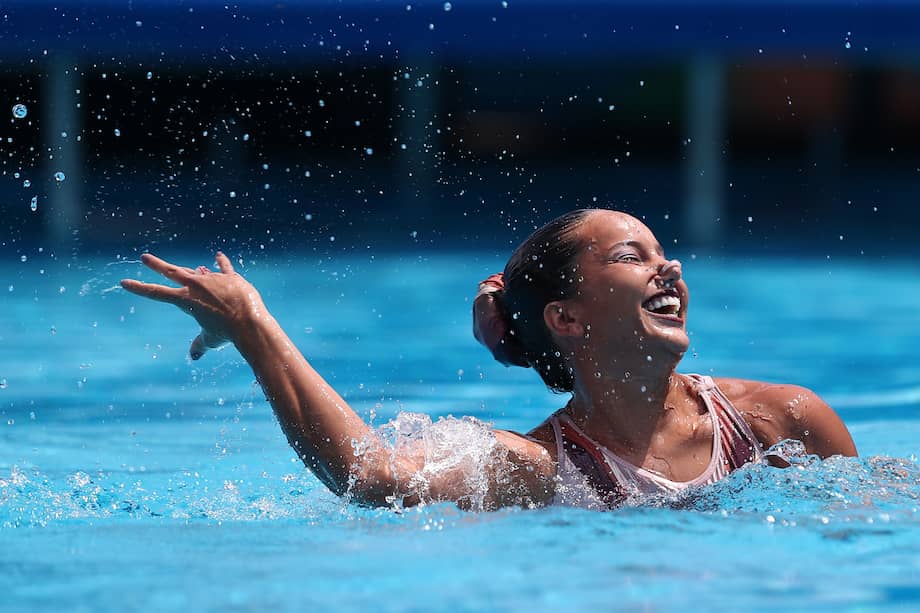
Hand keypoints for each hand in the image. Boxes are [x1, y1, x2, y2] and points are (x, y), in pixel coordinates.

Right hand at [121, 252, 266, 359]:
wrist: (248, 322)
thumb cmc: (227, 333)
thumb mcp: (210, 340)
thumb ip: (200, 345)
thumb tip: (194, 356)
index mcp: (185, 300)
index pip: (156, 293)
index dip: (139, 288)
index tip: (124, 282)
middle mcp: (196, 285)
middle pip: (171, 271)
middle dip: (156, 265)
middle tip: (145, 257)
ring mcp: (213, 279)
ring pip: (197, 270)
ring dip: (191, 270)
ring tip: (185, 268)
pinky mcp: (231, 277)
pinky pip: (224, 267)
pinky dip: (222, 262)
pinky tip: (218, 255)